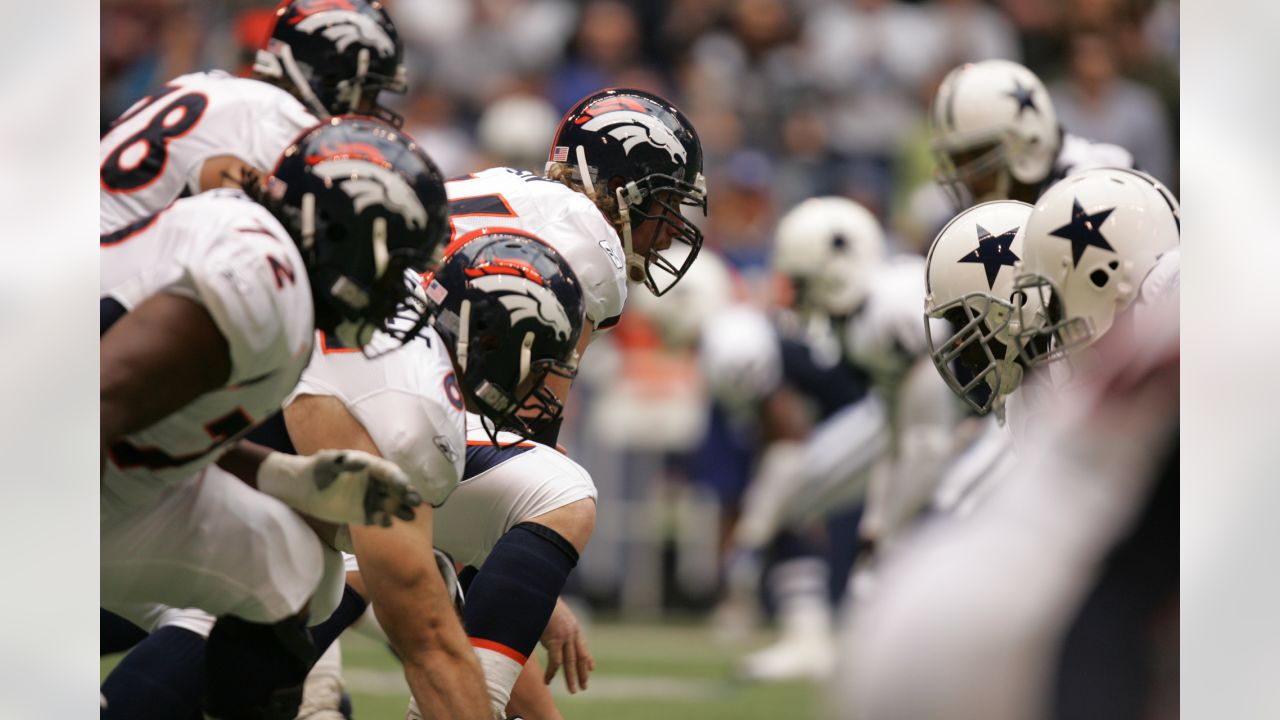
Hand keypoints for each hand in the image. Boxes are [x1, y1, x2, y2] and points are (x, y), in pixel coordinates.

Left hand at [256, 449, 421, 526]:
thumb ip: (344, 462)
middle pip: (395, 489)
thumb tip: (362, 463)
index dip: (398, 479)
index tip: (404, 486)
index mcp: (370, 467)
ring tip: (410, 516)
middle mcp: (374, 483)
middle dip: (406, 495)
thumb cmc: (317, 469)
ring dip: (401, 510)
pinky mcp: (363, 515)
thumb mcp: (328, 462)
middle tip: (415, 502)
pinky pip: (377, 519)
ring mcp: (370, 499)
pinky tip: (386, 523)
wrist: (304, 488)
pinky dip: (383, 521)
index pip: (389, 472)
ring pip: (391, 505)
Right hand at [539, 598, 593, 692]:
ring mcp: (565, 636)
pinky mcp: (555, 640)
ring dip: (571, 678)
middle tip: (584, 686)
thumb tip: (549, 634)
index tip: (591, 668)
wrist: (540, 592)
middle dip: (582, 673)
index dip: (587, 658)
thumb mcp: (553, 614)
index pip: (583, 645)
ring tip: (573, 690)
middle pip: (579, 657)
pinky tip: (548, 681)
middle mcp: (572, 632)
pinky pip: (555, 661)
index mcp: (573, 626)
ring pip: (570, 662)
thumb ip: (554, 626)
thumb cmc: (543, 602)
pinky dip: (552, 672)